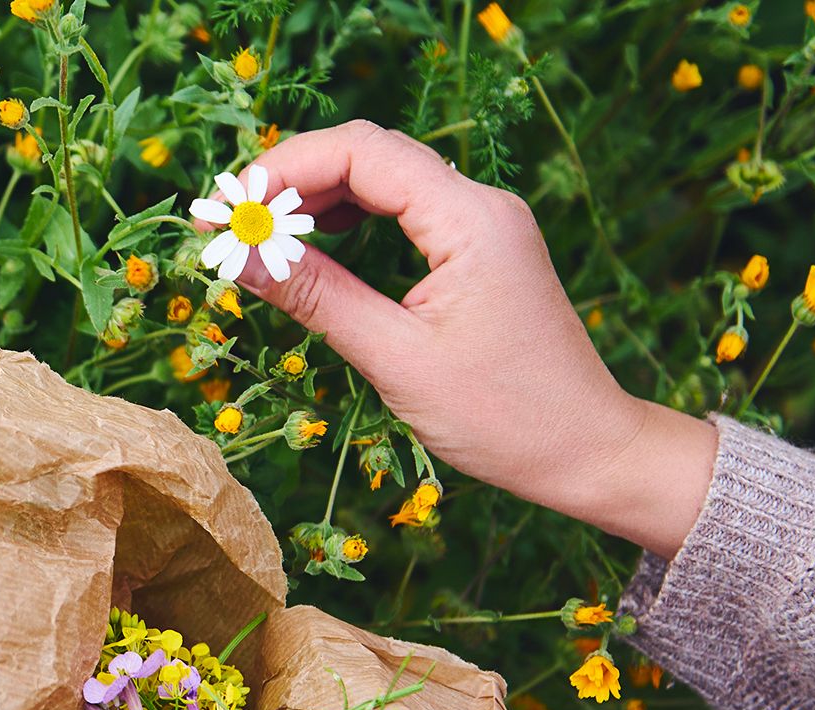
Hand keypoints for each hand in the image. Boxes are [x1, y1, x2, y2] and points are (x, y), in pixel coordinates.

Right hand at [223, 121, 715, 560]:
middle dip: (291, 181)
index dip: (284, 170)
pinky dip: (351, 221)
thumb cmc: (505, 418)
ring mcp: (483, 225)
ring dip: (317, 200)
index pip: (362, 153)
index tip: (227, 211)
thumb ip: (318, 297)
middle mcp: (481, 204)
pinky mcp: (480, 250)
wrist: (588, 452)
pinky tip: (312, 248)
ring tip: (259, 237)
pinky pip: (404, 211)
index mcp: (470, 219)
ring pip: (384, 179)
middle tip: (227, 224)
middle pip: (369, 155)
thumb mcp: (397, 360)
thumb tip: (241, 257)